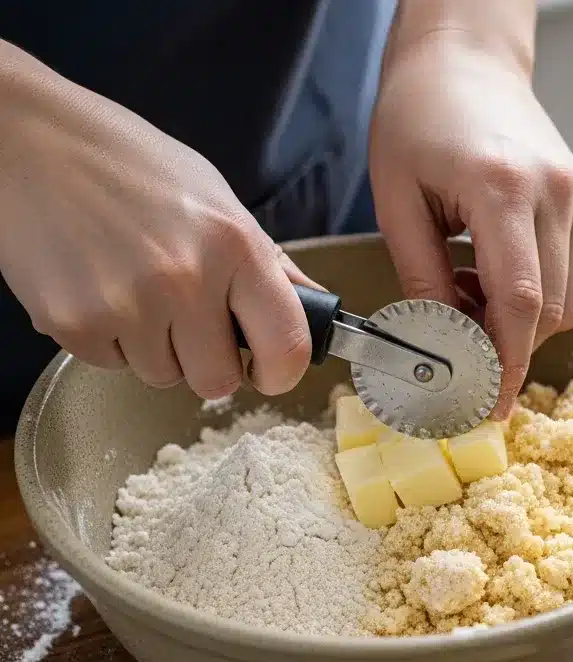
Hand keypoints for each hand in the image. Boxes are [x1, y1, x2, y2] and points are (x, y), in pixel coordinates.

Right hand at [0, 46, 316, 398]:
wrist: (22, 138)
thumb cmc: (125, 163)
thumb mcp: (214, 197)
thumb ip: (267, 262)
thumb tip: (314, 307)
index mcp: (234, 246)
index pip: (287, 349)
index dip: (280, 372)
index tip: (266, 369)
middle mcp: (185, 280)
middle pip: (219, 382)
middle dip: (207, 362)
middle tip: (188, 322)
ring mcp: (126, 306)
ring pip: (164, 378)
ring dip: (156, 349)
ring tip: (135, 289)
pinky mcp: (74, 325)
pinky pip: (114, 365)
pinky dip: (111, 339)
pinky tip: (100, 289)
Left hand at [370, 33, 572, 417]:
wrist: (464, 58)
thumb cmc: (419, 117)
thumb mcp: (398, 200)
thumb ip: (423, 280)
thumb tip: (441, 347)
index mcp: (504, 189)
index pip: (520, 303)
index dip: (505, 364)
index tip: (490, 404)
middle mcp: (556, 194)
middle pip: (550, 311)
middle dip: (507, 347)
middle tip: (458, 346)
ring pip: (567, 300)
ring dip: (521, 322)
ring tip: (468, 297)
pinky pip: (572, 274)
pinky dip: (535, 295)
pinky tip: (492, 273)